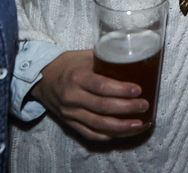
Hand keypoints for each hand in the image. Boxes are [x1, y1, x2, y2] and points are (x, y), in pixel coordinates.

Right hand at [29, 49, 148, 140]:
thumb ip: (106, 56)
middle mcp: (72, 96)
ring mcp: (69, 112)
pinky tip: (118, 133)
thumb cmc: (69, 64)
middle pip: (102, 106)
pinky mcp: (68, 122)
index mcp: (78, 76)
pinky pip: (87, 133)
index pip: (102, 86)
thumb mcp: (85, 56)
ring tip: (137, 123)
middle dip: (126, 108)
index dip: (121, 90)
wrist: (43, 77)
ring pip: (96, 123)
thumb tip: (132, 53)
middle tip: (144, 105)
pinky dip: (104, 135)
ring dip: (119, 125)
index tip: (138, 90)